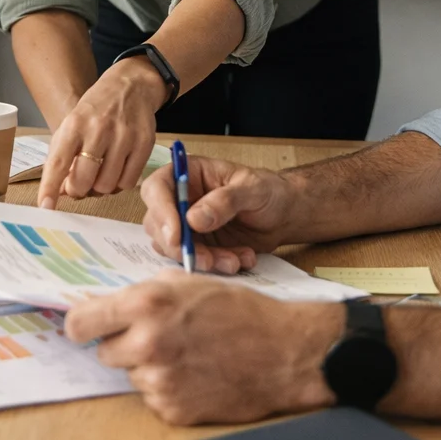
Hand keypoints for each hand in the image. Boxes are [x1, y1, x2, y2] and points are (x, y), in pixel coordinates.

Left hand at [39, 57, 163, 209]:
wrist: (132, 86)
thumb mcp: (72, 125)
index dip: (50, 187)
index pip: (58, 162)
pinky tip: (116, 171)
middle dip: (78, 190)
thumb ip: (62, 157)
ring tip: (99, 174)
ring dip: (100, 188)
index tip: (45, 206)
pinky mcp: (144, 143)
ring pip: (107, 186)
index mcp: (75, 124)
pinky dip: (119, 184)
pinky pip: (128, 182)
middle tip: (79, 185)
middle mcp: (99, 129)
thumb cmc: (96, 110)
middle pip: (84, 181)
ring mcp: (124, 136)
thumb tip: (58, 192)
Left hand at [65, 270, 341, 424]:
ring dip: (149, 366)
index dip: (82, 325)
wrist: (284, 352)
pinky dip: (169, 388)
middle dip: (123, 345)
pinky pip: (154, 397)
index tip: (88, 327)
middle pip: (104, 352)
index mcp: (146, 304)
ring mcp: (159, 380)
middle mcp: (147, 343)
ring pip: (132, 375)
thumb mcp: (189, 282)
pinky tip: (197, 373)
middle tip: (156, 337)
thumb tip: (109, 304)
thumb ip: (145, 292)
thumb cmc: (241, 311)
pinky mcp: (173, 409)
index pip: (80, 323)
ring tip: (187, 354)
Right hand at [141, 155, 297, 273]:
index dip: (160, 212)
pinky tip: (242, 258)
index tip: (177, 236)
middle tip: (206, 259)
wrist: (283, 215)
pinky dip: (218, 266)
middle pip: (158, 224)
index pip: (157, 188)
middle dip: (180, 246)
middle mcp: (181, 199)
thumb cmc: (267, 190)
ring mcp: (187, 225)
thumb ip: (225, 200)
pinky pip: (196, 262)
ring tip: (234, 260)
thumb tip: (193, 218)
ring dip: (202, 259)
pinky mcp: (199, 246)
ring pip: (174, 248)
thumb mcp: (252, 188)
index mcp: (188, 174)